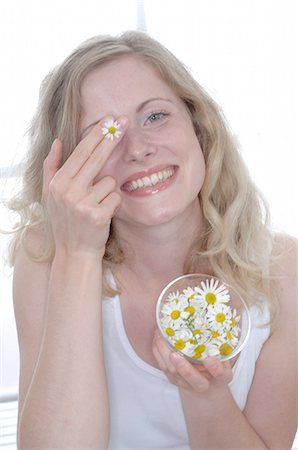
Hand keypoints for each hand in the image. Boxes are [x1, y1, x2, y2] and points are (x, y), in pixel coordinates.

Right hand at [42, 116, 127, 256]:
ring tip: (96, 205)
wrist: (74, 253)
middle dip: (111, 138)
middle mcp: (68, 191)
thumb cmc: (65, 221)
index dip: (96, 134)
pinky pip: (116, 197)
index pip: (80, 152)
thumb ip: (51, 167)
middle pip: (96, 158)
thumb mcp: (50, 195)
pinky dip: (113, 204)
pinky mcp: (98, 215)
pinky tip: (103, 214)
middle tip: (123, 122)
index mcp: (58, 183)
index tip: (108, 120)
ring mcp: (83, 204)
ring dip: (107, 191)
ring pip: (109, 181)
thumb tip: (57, 141)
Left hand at [152, 330, 232, 393]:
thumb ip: (222, 345)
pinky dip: (158, 352)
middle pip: (194, 380)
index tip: (209, 360)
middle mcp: (203, 383)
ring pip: (174, 373)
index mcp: (221, 377)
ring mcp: (187, 384)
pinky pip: (163, 368)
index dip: (216, 369)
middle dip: (183, 368)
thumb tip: (217, 322)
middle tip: (174, 354)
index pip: (222, 375)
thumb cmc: (215, 366)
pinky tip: (156, 339)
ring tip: (160, 336)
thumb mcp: (224, 357)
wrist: (206, 386)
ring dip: (165, 354)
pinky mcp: (174, 380)